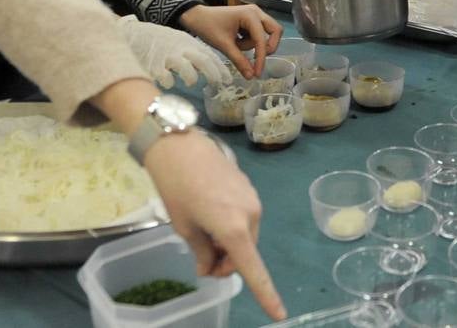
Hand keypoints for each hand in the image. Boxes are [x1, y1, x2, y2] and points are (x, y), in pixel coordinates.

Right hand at [117, 16, 226, 87]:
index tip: (228, 80)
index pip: (210, 56)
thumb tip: (210, 72)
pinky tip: (170, 84)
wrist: (137, 33)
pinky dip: (168, 80)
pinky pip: (164, 74)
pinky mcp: (153, 63)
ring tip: (191, 82)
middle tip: (216, 84)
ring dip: (192, 76)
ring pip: (185, 67)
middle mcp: (182, 49)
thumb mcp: (181, 43)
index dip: (220, 69)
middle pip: (202, 61)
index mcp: (190, 44)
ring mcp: (167, 55)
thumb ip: (194, 55)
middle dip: (213, 73)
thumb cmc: (162, 42)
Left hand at [145, 131, 285, 320]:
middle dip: (227, 262)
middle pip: (245, 253)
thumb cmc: (176, 188)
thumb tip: (211, 269)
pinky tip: (209, 211)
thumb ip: (202, 253)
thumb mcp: (184, 227)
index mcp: (234, 229)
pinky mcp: (249, 188)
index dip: (266, 295)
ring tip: (201, 228)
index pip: (253, 269)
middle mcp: (251, 215)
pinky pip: (244, 218)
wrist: (179, 145)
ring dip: (228, 243)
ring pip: (245, 236)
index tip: (279, 316)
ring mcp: (252, 200)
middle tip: (201, 258)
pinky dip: (231, 226)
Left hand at [178, 4, 281, 79]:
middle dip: (268, 47)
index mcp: (250, 15)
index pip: (262, 39)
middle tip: (257, 59)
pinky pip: (258, 33)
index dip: (261, 58)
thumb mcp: (224, 45)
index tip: (257, 73)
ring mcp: (254, 15)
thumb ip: (239, 60)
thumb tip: (250, 76)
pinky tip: (236, 41)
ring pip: (266, 33)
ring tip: (235, 45)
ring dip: (254, 44)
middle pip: (275, 31)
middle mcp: (256, 12)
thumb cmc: (208, 27)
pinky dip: (250, 41)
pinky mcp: (250, 20)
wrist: (196, 17)